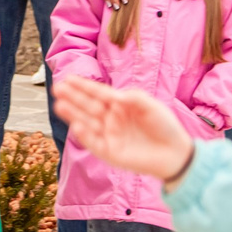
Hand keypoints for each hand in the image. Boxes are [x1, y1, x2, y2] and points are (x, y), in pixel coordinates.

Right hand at [54, 75, 196, 182]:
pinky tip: (77, 124)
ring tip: (59, 104)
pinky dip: (85, 135)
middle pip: (89, 106)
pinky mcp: (110, 152)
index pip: (99, 93)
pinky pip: (94, 143)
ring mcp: (109, 135)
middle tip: (57, 88)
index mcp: (120, 105)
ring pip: (88, 123)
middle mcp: (111, 119)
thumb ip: (134, 98)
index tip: (68, 78)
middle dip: (73, 97)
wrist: (175, 152)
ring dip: (74, 114)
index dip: (84, 86)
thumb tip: (115, 96)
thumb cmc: (164, 126)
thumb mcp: (151, 106)